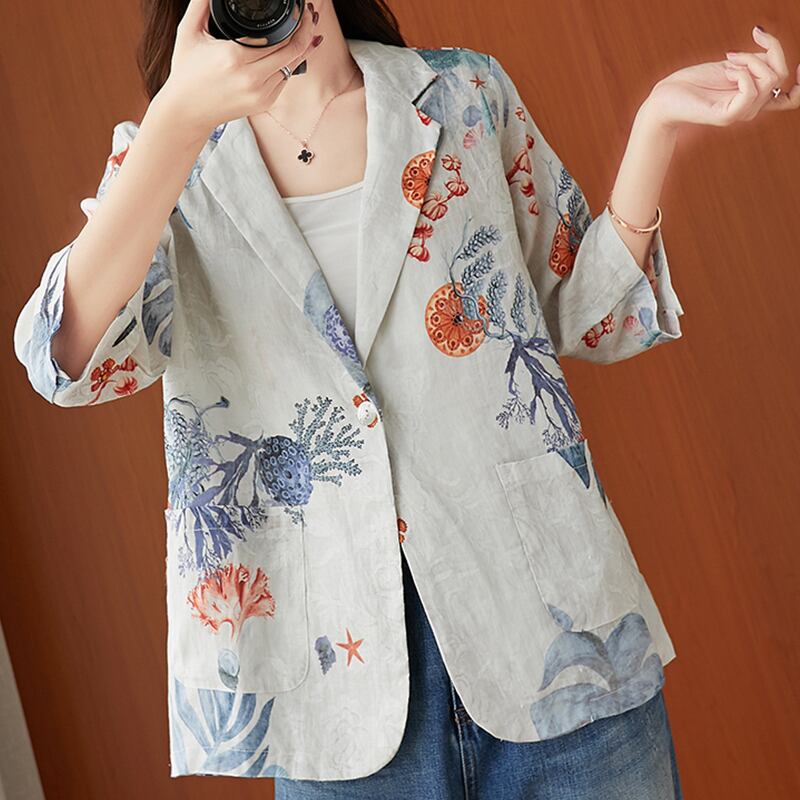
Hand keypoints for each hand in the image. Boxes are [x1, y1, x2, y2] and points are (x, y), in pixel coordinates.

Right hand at [152, 0, 320, 138]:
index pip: (279, 37)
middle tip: (310, 16)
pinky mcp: (265, 103)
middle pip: (294, 50)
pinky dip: (292, 63)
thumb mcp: (189, 32)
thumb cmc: (187, 71)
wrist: (188, 112)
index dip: (296, 22)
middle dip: (307, 30)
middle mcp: (252, 78)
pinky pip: (286, 79)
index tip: (301, 9)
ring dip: (304, 47)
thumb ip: (201, 4)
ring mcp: (261, 93)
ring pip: (293, 66)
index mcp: (235, 57)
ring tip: (309, 30)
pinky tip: (297, 50)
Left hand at [640, 25, 798, 129]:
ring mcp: (739, 114)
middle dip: (767, 51)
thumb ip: (756, 61)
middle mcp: (750, 108)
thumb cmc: (694, 81)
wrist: (666, 97)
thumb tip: (770, 50)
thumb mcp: (732, 65)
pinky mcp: (726, 117)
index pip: (791, 98)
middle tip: (735, 52)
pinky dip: (742, 73)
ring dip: (750, 60)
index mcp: (754, 97)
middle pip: (780, 74)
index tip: (798, 65)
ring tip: (728, 61)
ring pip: (769, 79)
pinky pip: (750, 91)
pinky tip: (727, 70)